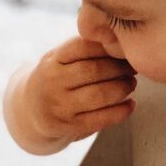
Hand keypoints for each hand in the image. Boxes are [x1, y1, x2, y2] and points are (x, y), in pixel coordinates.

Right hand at [21, 37, 136, 143]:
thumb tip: (118, 39)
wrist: (32, 112)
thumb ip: (82, 49)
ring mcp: (60, 106)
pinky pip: (100, 119)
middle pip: (94, 71)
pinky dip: (120, 111)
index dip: (107, 46)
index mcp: (52, 61)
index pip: (83, 47)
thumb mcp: (58, 59)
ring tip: (131, 84)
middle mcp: (53, 83)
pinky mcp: (69, 126)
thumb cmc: (56, 79)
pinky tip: (131, 104)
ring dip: (122, 88)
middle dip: (119, 68)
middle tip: (133, 67)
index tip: (123, 48)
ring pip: (99, 95)